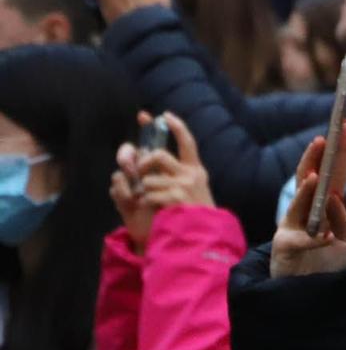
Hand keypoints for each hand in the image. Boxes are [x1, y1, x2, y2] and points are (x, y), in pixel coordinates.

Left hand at [111, 113, 210, 250]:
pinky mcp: (175, 197)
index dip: (176, 126)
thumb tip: (152, 157)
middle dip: (144, 162)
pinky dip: (146, 202)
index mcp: (196, 170)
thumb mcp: (190, 189)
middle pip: (160, 155)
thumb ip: (174, 174)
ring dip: (144, 190)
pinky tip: (155, 209)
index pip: (188, 142)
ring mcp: (184, 185)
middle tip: (139, 169)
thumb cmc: (192, 212)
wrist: (203, 234)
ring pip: (149, 178)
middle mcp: (192, 174)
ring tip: (151, 201)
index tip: (164, 115)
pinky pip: (148, 194)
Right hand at [271, 124, 345, 279]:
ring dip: (306, 186)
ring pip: (298, 200)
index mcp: (326, 208)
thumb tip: (334, 197)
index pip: (334, 175)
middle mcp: (308, 212)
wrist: (312, 297)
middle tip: (325, 136)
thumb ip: (342, 218)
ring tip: (315, 170)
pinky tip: (323, 228)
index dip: (340, 152)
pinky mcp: (285, 244)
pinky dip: (313, 232)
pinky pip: (300, 235)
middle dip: (316, 156)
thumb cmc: (330, 267)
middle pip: (309, 178)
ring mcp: (293, 226)